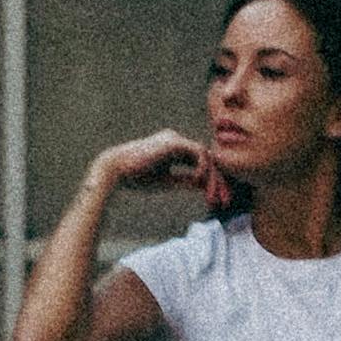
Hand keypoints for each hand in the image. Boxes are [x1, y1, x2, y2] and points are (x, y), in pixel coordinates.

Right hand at [106, 127, 220, 203]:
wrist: (116, 171)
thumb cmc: (137, 177)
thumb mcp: (168, 181)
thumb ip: (186, 180)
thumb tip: (204, 186)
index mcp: (174, 150)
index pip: (200, 163)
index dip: (211, 182)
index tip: (216, 201)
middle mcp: (177, 141)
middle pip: (208, 159)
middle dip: (218, 181)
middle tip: (224, 202)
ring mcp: (175, 138)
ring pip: (206, 156)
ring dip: (213, 178)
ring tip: (212, 197)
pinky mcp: (174, 141)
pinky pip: (199, 153)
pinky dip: (202, 168)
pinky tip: (198, 182)